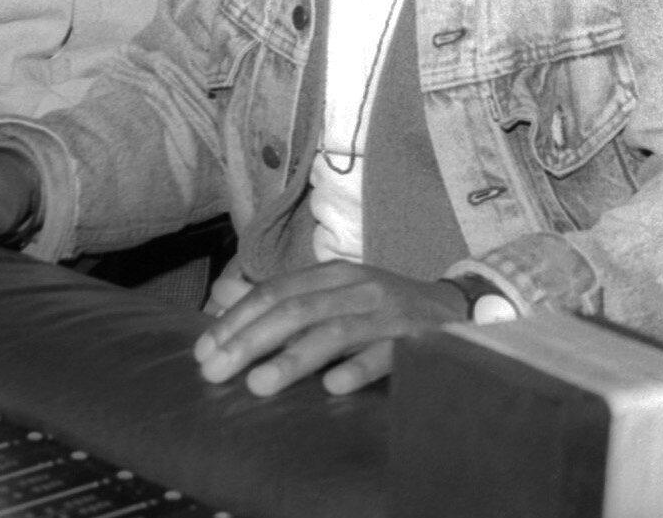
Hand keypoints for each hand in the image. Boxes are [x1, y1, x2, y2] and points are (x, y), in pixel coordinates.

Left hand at [194, 261, 465, 396]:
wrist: (458, 310)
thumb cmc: (383, 309)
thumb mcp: (334, 296)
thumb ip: (283, 301)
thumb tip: (220, 303)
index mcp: (332, 275)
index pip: (274, 291)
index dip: (237, 319)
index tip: (204, 350)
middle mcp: (357, 288)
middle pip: (295, 309)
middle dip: (250, 340)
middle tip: (215, 371)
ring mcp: (387, 312)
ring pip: (333, 332)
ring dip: (293, 359)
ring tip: (258, 385)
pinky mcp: (417, 339)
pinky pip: (385, 355)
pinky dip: (358, 369)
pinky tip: (332, 388)